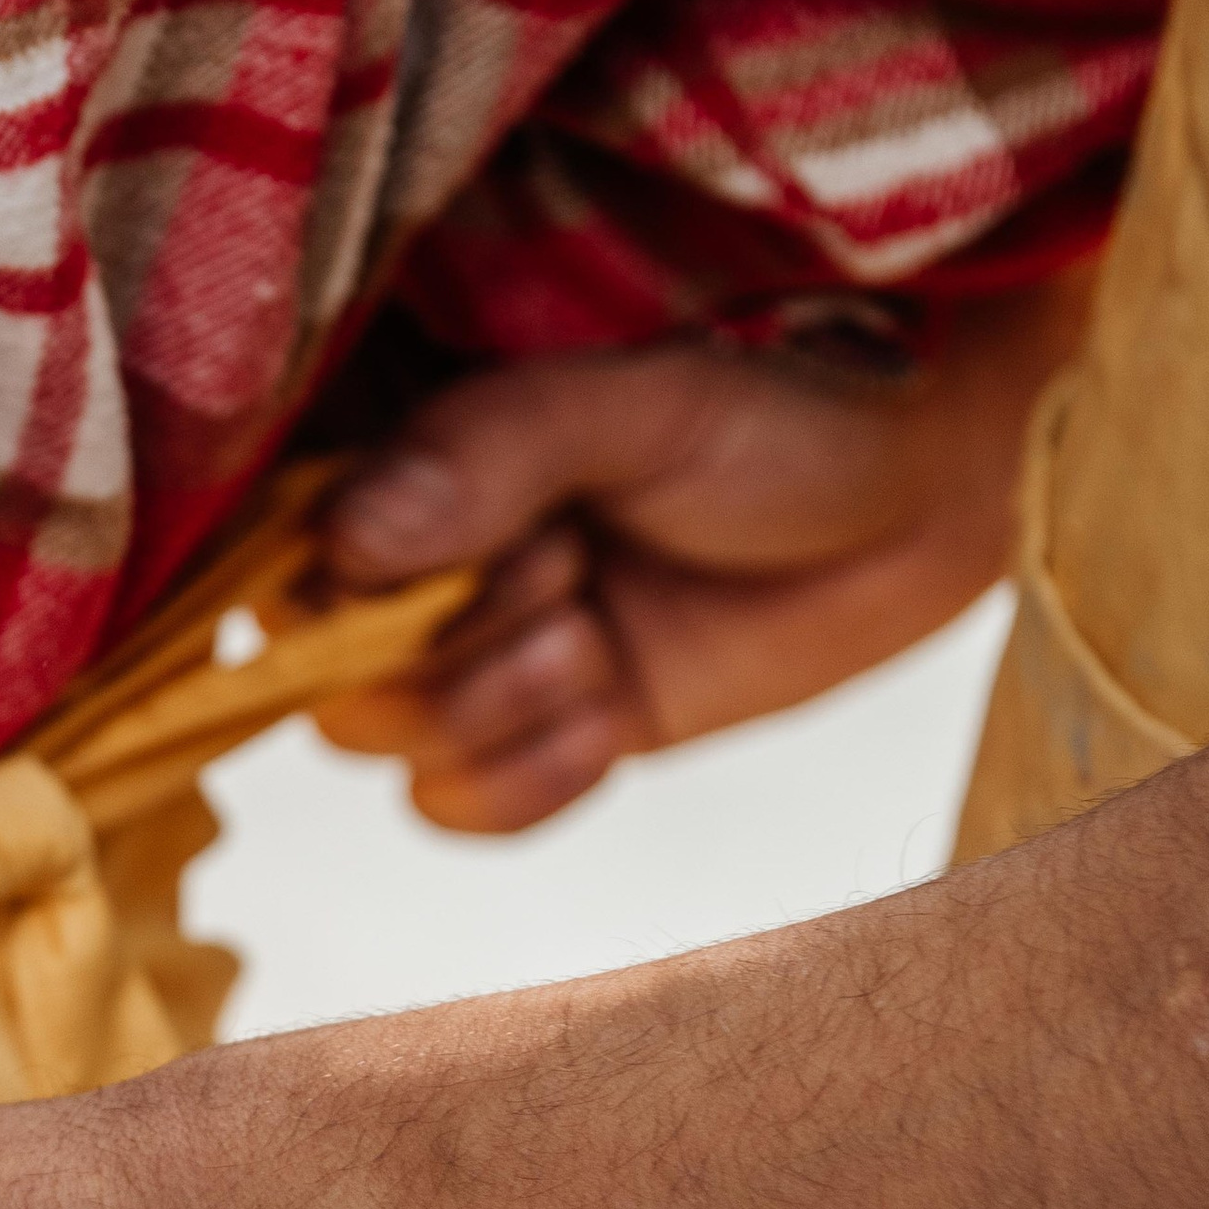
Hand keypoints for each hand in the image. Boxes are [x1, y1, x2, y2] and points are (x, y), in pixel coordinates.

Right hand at [318, 280, 1085, 830]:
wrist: (927, 486)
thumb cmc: (780, 399)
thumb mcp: (630, 405)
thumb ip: (482, 459)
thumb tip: (346, 548)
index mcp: (407, 450)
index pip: (282, 558)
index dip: (340, 593)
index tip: (443, 555)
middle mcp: (420, 558)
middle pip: (329, 673)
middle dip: (453, 646)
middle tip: (571, 566)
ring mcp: (482, 649)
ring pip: (394, 745)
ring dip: (504, 705)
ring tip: (601, 632)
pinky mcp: (552, 728)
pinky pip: (464, 809)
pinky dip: (537, 777)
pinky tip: (611, 710)